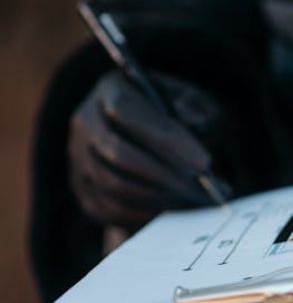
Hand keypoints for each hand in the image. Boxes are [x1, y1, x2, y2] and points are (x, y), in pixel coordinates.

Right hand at [68, 70, 235, 229]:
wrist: (165, 142)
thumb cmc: (186, 118)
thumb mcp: (201, 106)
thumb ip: (203, 118)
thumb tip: (201, 146)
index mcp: (112, 88)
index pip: (126, 111)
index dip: (165, 138)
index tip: (204, 162)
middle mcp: (86, 119)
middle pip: (117, 153)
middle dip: (166, 175)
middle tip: (203, 190)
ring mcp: (78, 156)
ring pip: (113, 184)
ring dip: (159, 197)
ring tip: (196, 201)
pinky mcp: (83, 188)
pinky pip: (108, 208)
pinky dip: (145, 214)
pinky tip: (175, 210)